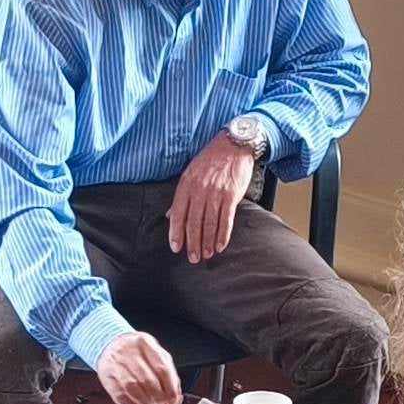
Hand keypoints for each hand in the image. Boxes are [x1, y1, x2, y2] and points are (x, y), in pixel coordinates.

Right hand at [92, 330, 181, 403]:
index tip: (173, 401)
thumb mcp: (155, 354)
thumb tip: (176, 398)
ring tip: (149, 402)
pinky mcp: (106, 376)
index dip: (170, 389)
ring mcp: (115, 364)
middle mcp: (129, 352)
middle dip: (158, 397)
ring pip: (133, 388)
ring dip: (145, 401)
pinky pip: (119, 396)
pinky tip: (136, 403)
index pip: (162, 369)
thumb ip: (169, 374)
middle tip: (162, 403)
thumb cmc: (136, 352)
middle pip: (148, 380)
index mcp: (145, 343)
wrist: (109, 344)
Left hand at [170, 133, 261, 261]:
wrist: (234, 145)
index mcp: (186, 185)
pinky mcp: (231, 195)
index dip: (176, 233)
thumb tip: (169, 215)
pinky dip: (223, 235)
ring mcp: (216, 193)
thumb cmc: (211, 159)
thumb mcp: (190, 173)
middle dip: (192, 243)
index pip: (177, 213)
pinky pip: (226, 220)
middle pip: (193, 222)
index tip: (176, 247)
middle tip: (192, 258)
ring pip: (209, 223)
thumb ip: (181, 196)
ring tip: (205, 255)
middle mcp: (199, 190)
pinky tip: (220, 245)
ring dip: (207, 242)